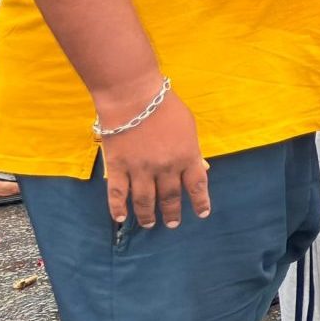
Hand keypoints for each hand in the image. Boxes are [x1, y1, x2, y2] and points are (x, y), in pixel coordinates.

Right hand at [97, 86, 209, 229]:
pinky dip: (117, 208)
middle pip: (170, 197)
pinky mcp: (117, 167)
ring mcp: (140, 169)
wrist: (133, 96)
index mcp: (187, 156)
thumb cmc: (165, 105)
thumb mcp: (189, 126)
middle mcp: (165, 168)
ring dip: (147, 215)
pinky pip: (117, 193)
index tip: (202, 213)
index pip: (197, 185)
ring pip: (144, 200)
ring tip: (150, 224)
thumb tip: (200, 167)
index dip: (200, 202)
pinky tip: (121, 218)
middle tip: (172, 224)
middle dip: (172, 213)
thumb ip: (193, 149)